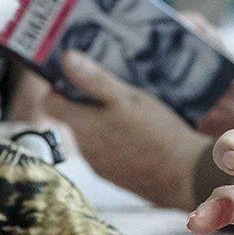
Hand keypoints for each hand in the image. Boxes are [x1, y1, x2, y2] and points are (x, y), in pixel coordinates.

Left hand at [45, 52, 208, 208]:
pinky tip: (139, 137)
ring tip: (131, 116)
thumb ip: (94, 80)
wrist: (184, 174)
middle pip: (72, 119)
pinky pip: (105, 153)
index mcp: (81, 125)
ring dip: (102, 124)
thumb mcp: (128, 98)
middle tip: (114, 93)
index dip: (59, 88)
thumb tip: (66, 58)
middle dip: (86, 105)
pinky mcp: (113, 176)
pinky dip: (115, 143)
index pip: (49, 103)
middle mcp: (83, 148)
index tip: (78, 79)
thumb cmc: (157, 133)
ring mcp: (98, 165)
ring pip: (90, 136)